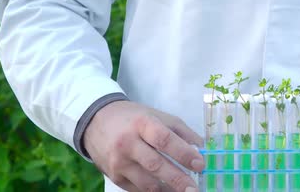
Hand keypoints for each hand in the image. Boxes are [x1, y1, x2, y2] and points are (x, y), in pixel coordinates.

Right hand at [83, 100, 204, 191]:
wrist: (97, 121)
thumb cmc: (134, 118)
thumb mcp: (158, 116)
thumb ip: (181, 131)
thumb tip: (202, 149)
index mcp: (142, 124)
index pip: (164, 139)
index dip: (183, 153)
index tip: (200, 164)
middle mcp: (128, 143)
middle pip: (155, 165)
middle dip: (177, 179)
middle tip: (194, 189)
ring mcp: (118, 162)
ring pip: (146, 183)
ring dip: (167, 190)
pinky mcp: (114, 177)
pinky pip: (137, 190)